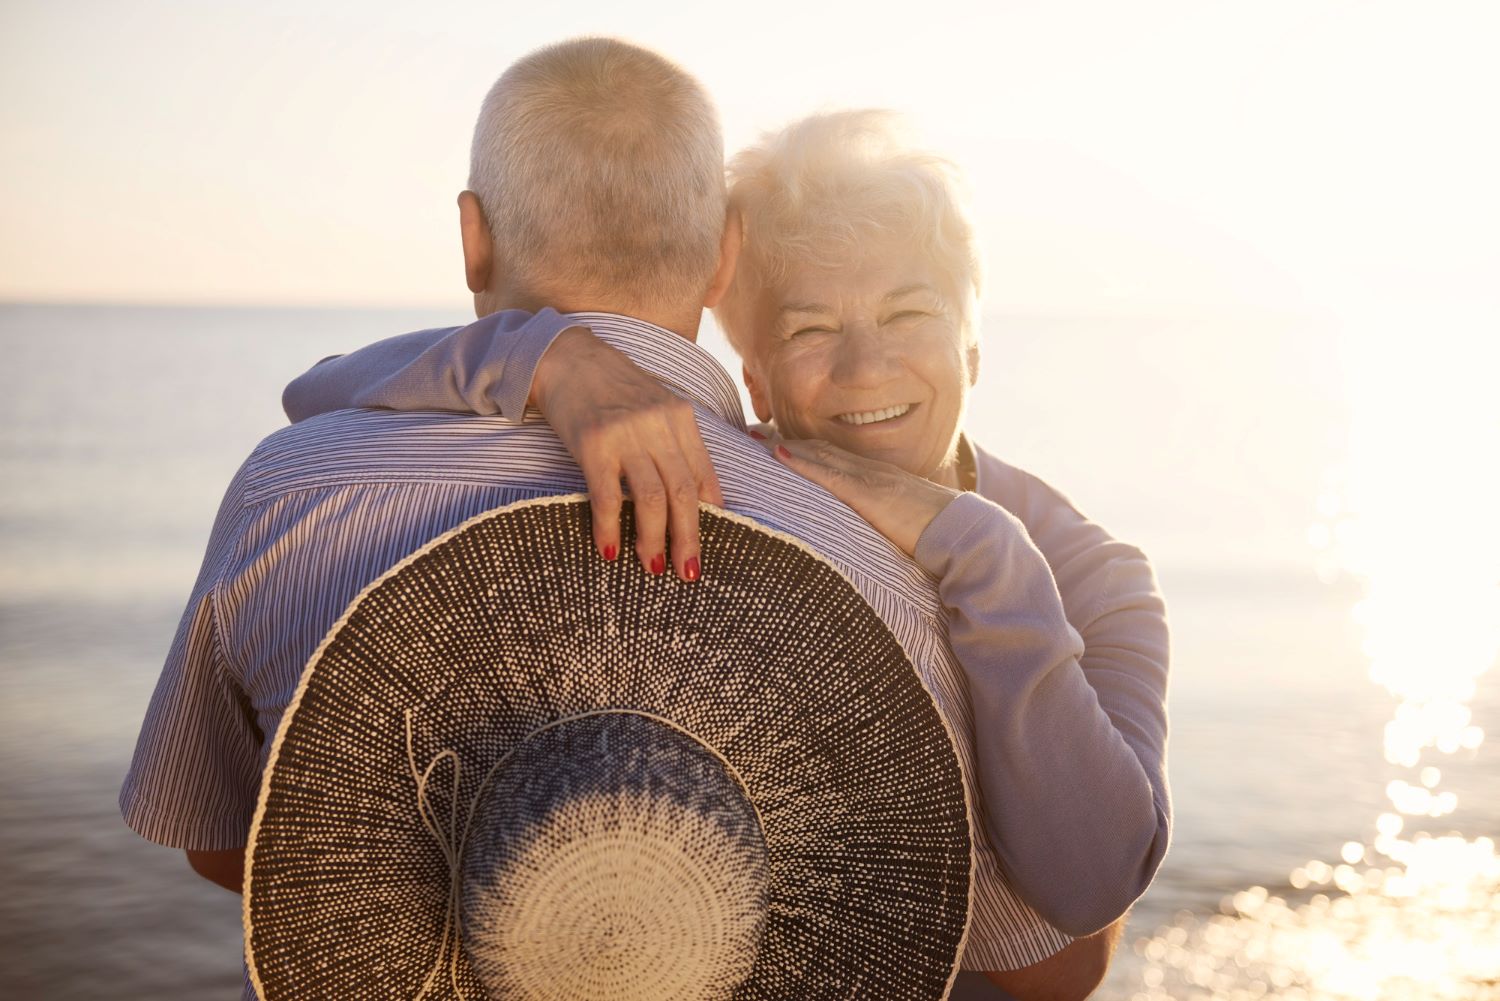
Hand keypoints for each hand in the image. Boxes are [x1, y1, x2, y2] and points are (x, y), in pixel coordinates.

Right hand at [532, 327, 723, 580]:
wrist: (565, 356)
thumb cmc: (612, 387)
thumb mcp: (656, 406)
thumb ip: (676, 443)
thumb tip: (698, 498)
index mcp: (680, 418)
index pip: (704, 476)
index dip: (710, 516)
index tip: (708, 546)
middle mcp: (658, 426)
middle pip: (683, 493)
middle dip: (688, 538)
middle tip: (687, 572)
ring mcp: (626, 435)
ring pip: (651, 500)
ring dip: (653, 540)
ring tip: (653, 567)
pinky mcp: (593, 444)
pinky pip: (607, 497)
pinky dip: (610, 529)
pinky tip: (609, 550)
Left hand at [770, 438, 958, 556]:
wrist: (962, 533)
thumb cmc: (936, 536)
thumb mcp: (901, 524)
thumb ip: (880, 522)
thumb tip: (864, 535)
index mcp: (878, 479)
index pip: (833, 458)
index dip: (802, 449)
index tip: (773, 444)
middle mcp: (870, 471)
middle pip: (820, 450)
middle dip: (784, 442)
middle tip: (752, 434)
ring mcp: (870, 479)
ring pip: (819, 455)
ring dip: (784, 446)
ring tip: (754, 438)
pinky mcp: (870, 494)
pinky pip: (829, 475)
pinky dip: (802, 463)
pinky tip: (779, 455)